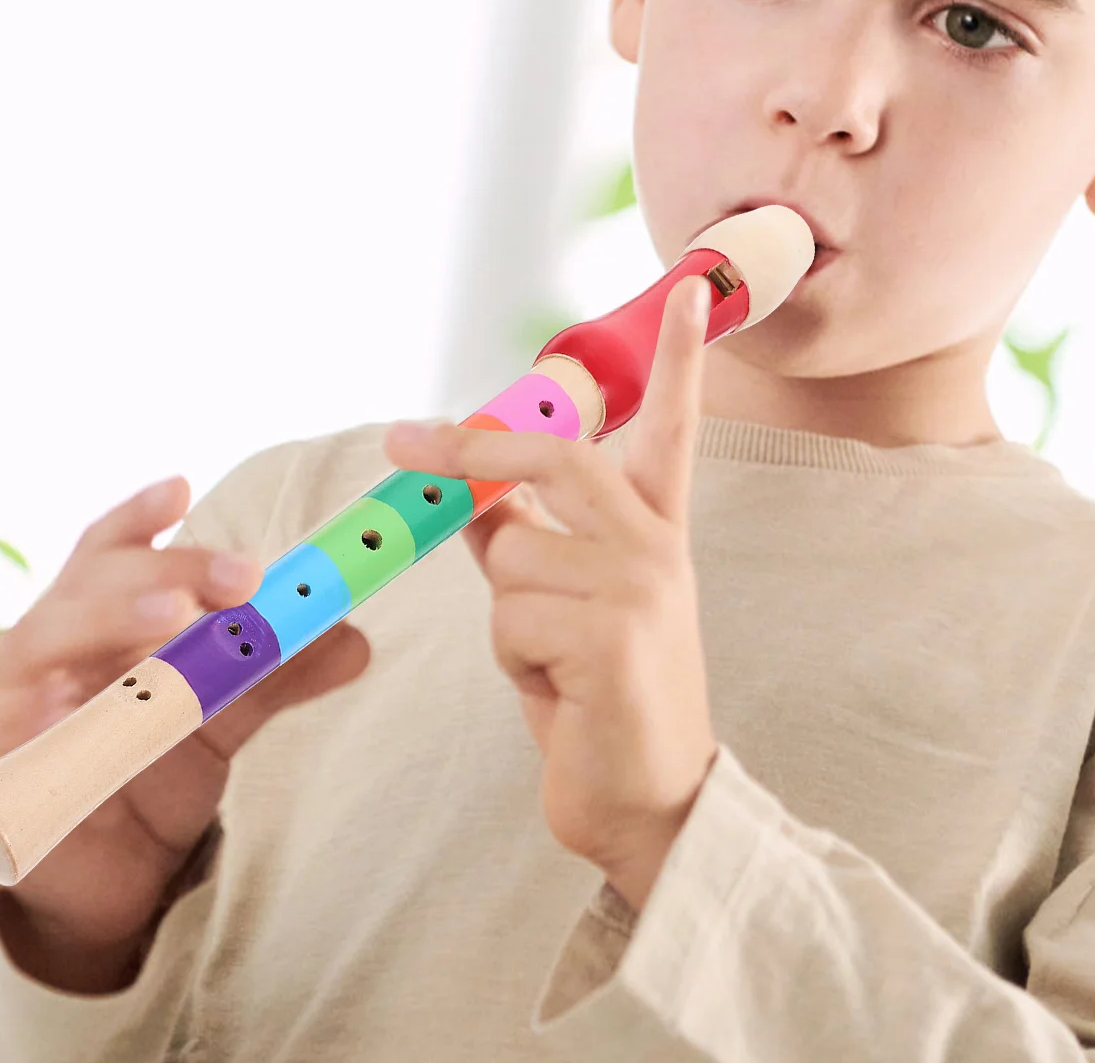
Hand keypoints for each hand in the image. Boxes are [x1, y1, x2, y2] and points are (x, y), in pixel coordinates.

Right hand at [0, 477, 370, 990]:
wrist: (106, 885)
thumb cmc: (151, 770)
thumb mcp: (223, 715)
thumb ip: (275, 672)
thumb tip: (352, 637)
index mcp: (89, 615)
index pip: (107, 550)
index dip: (140, 516)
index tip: (184, 487)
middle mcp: (36, 648)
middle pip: (92, 587)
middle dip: (168, 575)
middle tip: (242, 580)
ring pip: (41, 647)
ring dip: (110, 629)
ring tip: (173, 622)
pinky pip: (4, 746)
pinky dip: (39, 728)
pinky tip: (73, 716)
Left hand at [384, 274, 717, 912]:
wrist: (652, 802)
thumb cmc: (601, 700)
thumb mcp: (564, 609)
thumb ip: (531, 545)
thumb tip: (477, 501)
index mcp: (655, 533)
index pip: (671, 428)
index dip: (680, 358)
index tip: (691, 292)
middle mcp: (657, 546)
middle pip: (557, 459)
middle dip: (473, 452)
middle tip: (404, 441)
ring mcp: (642, 585)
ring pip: (511, 555)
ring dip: (503, 617)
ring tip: (552, 664)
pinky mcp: (616, 633)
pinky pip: (511, 616)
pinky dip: (513, 659)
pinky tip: (562, 692)